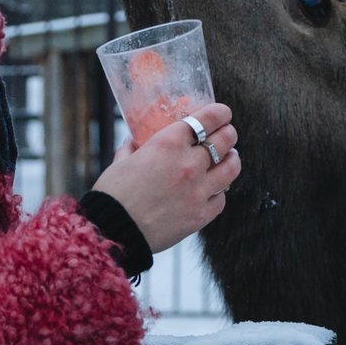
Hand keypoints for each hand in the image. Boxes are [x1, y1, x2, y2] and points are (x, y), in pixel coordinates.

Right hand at [90, 103, 240, 252]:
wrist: (114, 231)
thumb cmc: (113, 195)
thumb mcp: (120, 162)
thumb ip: (132, 149)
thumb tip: (135, 142)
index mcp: (168, 143)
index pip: (207, 118)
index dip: (220, 113)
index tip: (223, 113)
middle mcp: (189, 163)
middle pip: (225, 139)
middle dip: (228, 133)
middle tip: (226, 134)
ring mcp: (198, 190)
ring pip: (231, 168)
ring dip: (231, 159)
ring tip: (229, 158)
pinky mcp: (201, 215)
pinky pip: (221, 198)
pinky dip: (218, 192)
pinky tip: (213, 190)